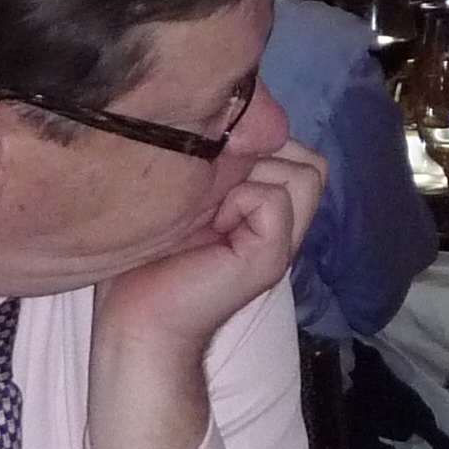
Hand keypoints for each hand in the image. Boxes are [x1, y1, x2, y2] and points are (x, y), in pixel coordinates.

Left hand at [94, 139, 326, 358]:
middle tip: (214, 194)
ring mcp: (282, 243)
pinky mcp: (271, 258)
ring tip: (214, 211)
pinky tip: (213, 226)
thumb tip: (231, 124)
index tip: (210, 173)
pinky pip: (274, 199)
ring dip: (253, 178)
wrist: (140, 323)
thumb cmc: (148, 260)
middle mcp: (281, 223)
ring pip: (304, 172)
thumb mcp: (183, 198)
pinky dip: (243, 201)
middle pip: (309, 159)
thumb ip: (217, 167)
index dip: (260, 146)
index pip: (296, 151)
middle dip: (262, 158)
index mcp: (263, 208)